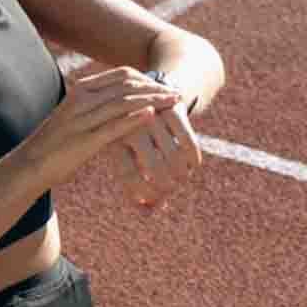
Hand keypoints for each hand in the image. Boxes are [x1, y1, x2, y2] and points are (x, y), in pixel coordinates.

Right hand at [24, 69, 184, 189]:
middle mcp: (82, 99)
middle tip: (176, 93)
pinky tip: (152, 116)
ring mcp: (83, 119)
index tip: (163, 85)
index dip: (146, 79)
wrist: (30, 166)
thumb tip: (117, 105)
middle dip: (155, 87)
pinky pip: (114, 125)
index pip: (120, 75)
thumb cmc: (54, 146)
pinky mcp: (85, 140)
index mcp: (81, 91)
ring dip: (153, 100)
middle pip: (127, 85)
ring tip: (173, 102)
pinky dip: (135, 118)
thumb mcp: (75, 119)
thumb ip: (95, 108)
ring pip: (125, 102)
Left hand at [123, 91, 201, 210]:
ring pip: (174, 159)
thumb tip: (146, 214)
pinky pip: (188, 144)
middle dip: (168, 186)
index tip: (155, 199)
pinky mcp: (172, 109)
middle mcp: (131, 128)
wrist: (151, 92)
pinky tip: (192, 165)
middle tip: (172, 188)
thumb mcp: (130, 158)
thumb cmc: (137, 137)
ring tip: (182, 178)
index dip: (145, 194)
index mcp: (113, 141)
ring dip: (182, 176)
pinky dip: (193, 160)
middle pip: (155, 170)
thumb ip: (137, 188)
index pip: (129, 178)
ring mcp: (153, 117)